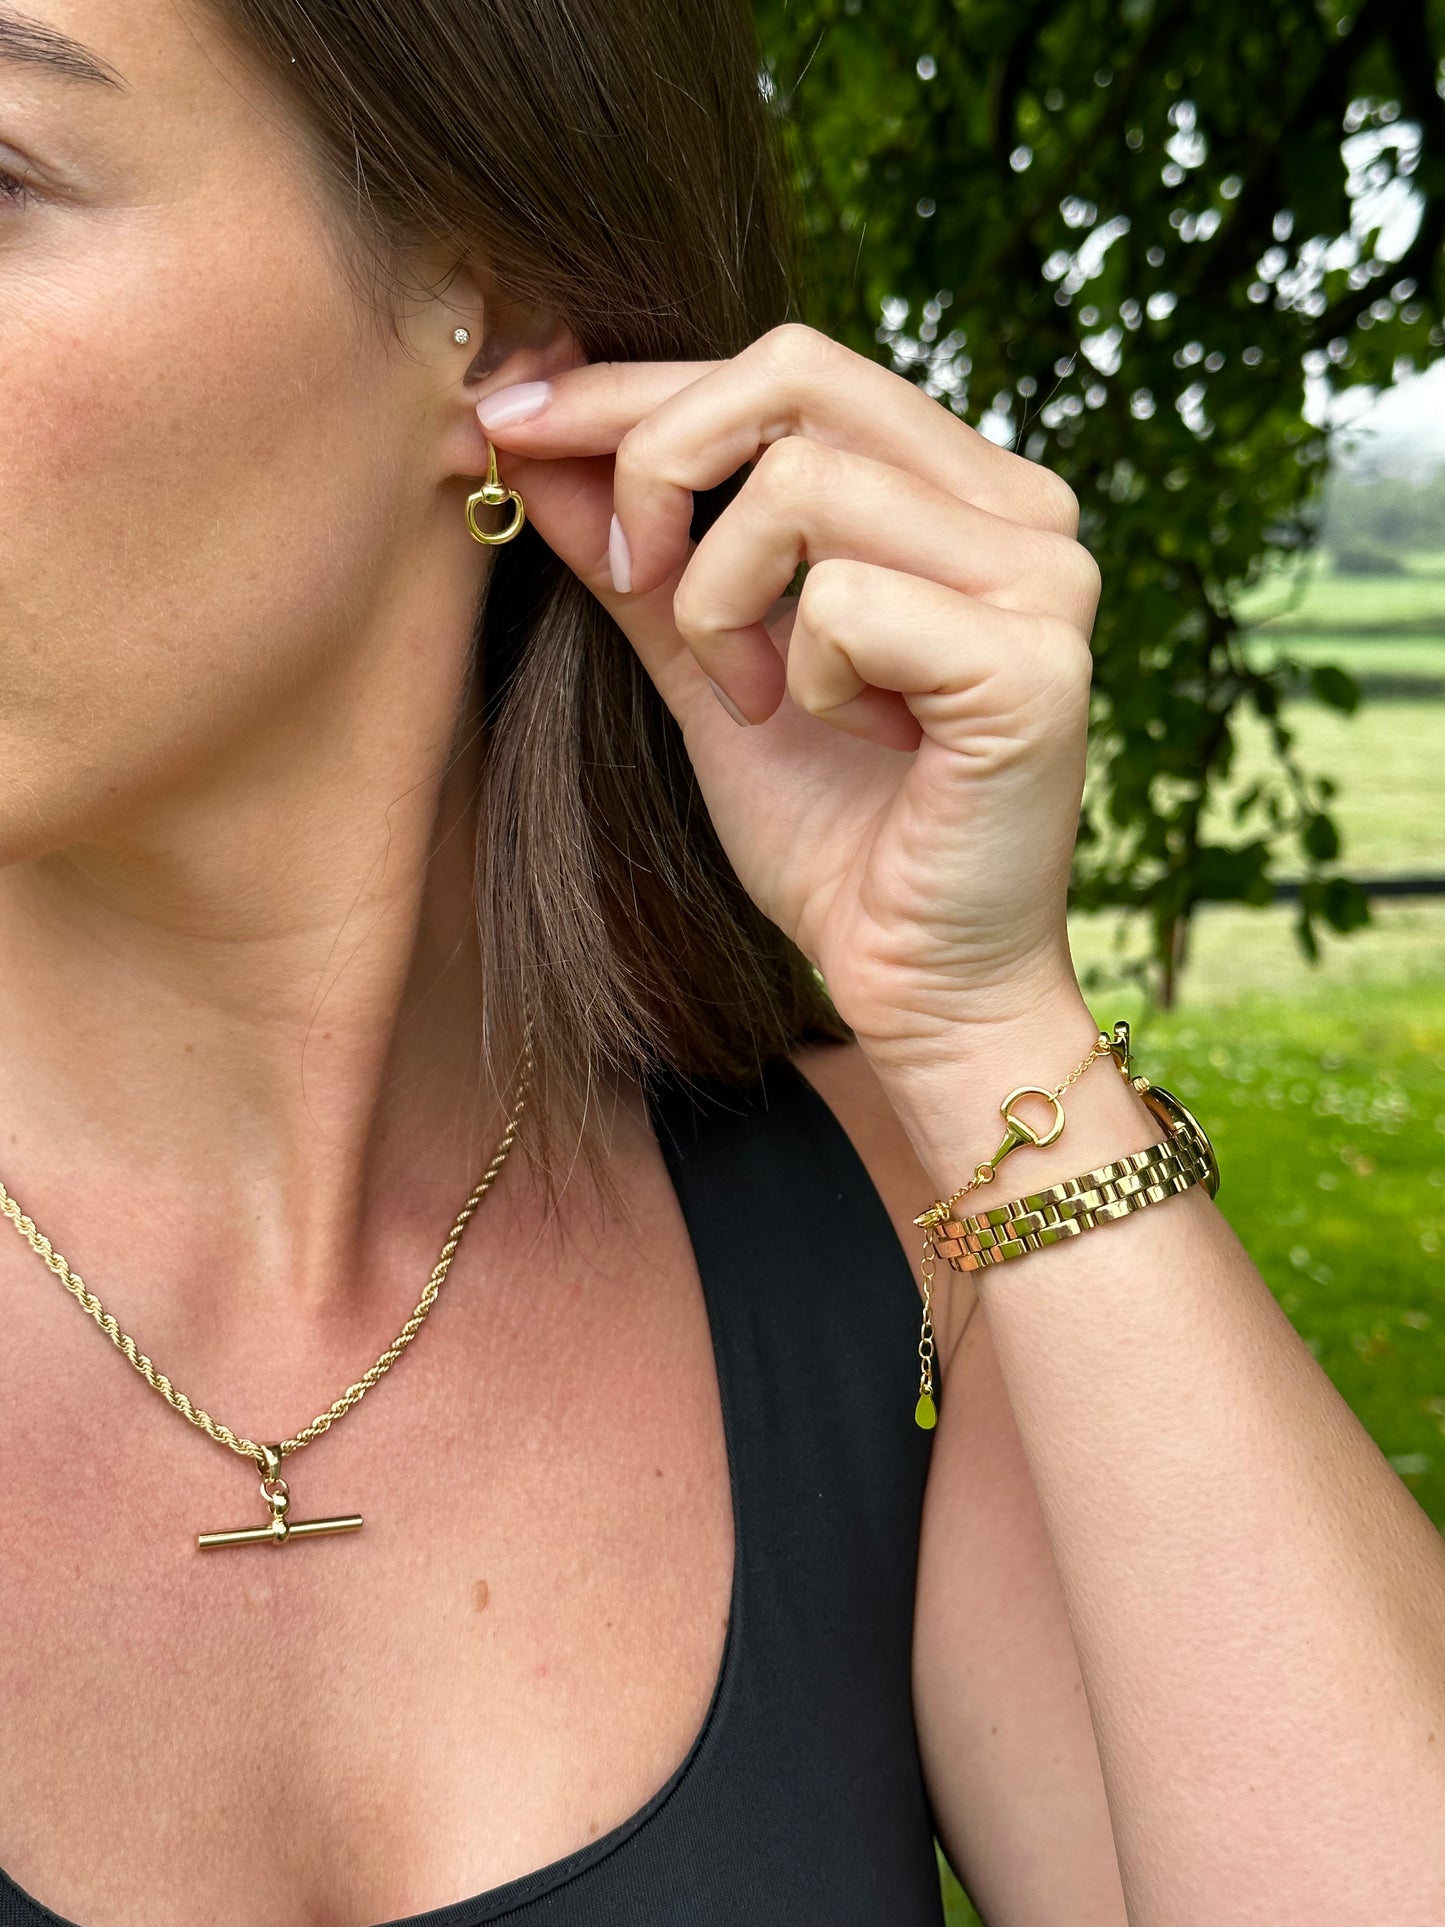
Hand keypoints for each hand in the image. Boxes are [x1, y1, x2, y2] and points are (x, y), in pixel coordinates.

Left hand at [474, 323, 1101, 1077]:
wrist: (915, 982)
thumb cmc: (830, 834)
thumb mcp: (707, 667)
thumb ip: (640, 556)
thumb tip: (529, 442)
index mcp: (962, 490)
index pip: (787, 370)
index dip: (633, 386)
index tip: (507, 420)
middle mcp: (1025, 509)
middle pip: (794, 376)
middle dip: (661, 468)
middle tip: (637, 580)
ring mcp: (1046, 579)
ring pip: (802, 486)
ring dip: (725, 602)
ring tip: (756, 696)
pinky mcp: (1037, 665)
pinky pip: (846, 602)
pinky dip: (804, 675)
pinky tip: (846, 735)